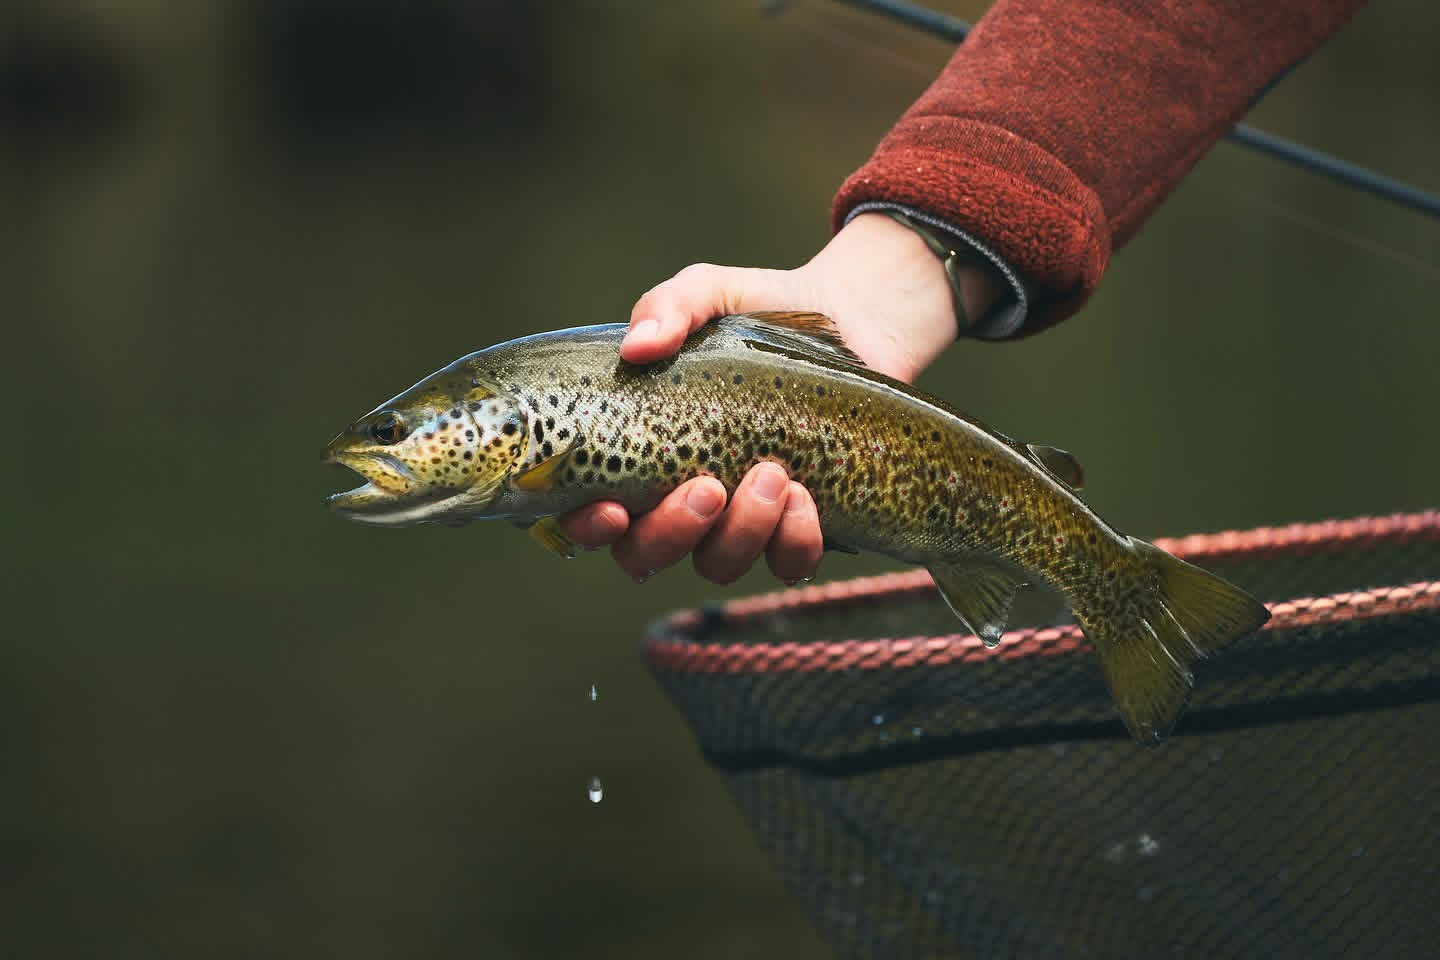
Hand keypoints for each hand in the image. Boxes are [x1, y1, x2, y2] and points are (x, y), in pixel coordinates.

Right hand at [559, 212, 1002, 584]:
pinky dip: (793, 542)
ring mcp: (737, 520)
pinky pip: (786, 565)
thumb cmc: (761, 309)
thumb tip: (638, 346)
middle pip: (644, 555)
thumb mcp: (709, 293)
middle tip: (707, 487)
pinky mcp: (797, 527)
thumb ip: (668, 308)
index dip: (586, 526)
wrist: (853, 318)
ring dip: (740, 533)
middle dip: (671, 532)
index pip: (586, 511)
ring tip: (774, 473)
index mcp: (637, 450)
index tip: (613, 509)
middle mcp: (677, 497)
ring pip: (716, 565)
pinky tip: (805, 496)